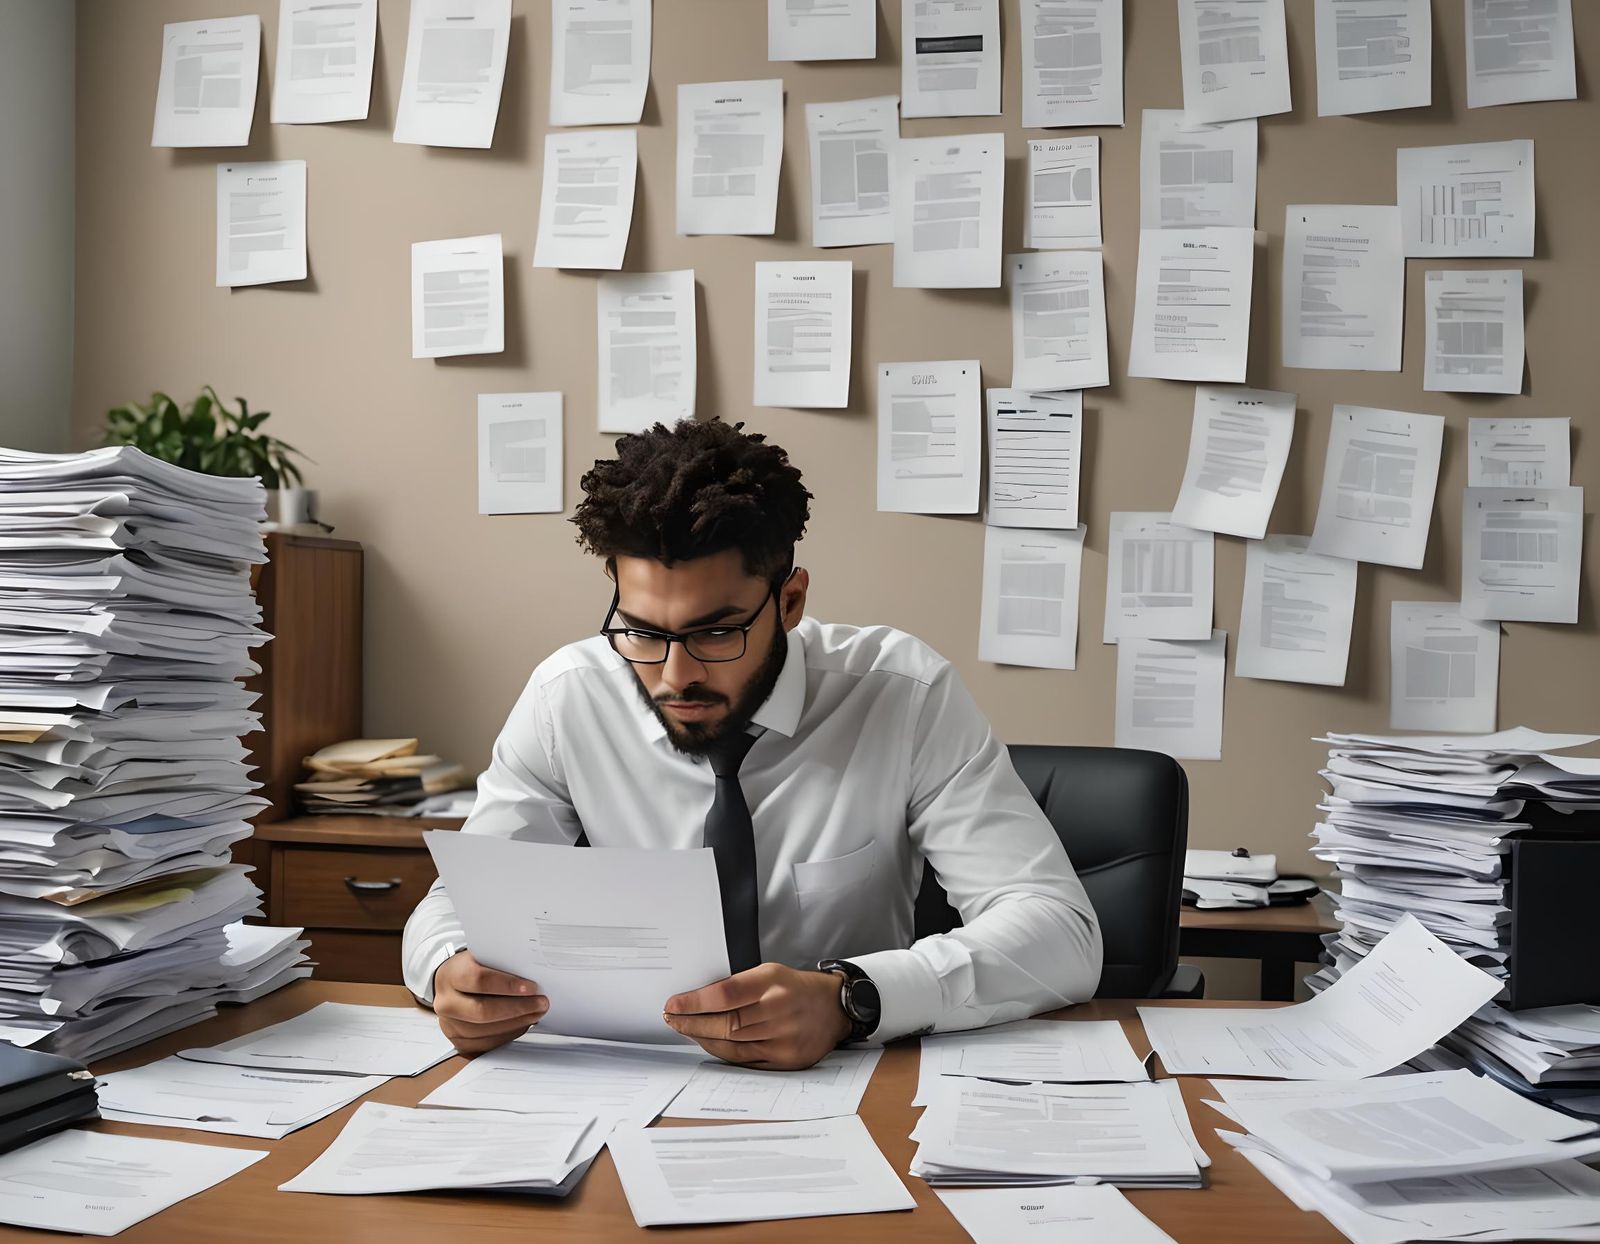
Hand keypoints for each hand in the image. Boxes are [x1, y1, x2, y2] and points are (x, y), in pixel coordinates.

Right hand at [431, 950, 547, 1054]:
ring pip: (486, 1031)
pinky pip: (487, 1043)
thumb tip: (534, 972)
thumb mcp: (483, 956)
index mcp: (451, 975)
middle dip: (517, 1008)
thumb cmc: (473, 967)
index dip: (507, 985)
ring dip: (517, 1023)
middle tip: (541, 1003)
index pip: (478, 980)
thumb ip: (503, 962)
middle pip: (482, 1011)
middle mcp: (446, 1002)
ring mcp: (450, 1025)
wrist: (451, 983)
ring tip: (537, 1013)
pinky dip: (509, 1034)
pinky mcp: (459, 1041)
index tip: (531, 987)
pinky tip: (523, 1024)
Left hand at [663, 963, 851, 1070]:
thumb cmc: (795, 988)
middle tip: (673, 1019)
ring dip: (703, 1039)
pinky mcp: (786, 1059)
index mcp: (772, 982)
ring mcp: (784, 1038)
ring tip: (686, 1030)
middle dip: (692, 1023)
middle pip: (725, 1023)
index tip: (674, 1005)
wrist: (834, 1008)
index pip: (724, 994)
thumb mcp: (769, 972)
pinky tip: (710, 1044)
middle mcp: (779, 1010)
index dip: (694, 1002)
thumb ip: (737, 985)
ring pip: (732, 1045)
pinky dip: (723, 1053)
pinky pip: (744, 1061)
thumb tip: (698, 1000)